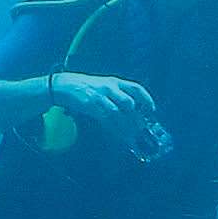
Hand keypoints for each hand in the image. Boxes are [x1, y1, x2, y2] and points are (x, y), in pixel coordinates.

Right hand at [44, 74, 168, 152]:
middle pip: (128, 103)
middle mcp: (109, 87)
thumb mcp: (105, 85)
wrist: (66, 85)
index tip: (152, 111)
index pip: (136, 88)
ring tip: (132, 137)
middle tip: (141, 130)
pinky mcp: (90, 106)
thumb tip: (134, 111)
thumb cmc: (88, 87)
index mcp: (115, 81)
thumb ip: (119, 95)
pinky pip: (106, 119)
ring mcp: (100, 96)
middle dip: (136, 118)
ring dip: (126, 126)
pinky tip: (119, 135)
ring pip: (117, 113)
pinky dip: (114, 128)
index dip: (146, 99)